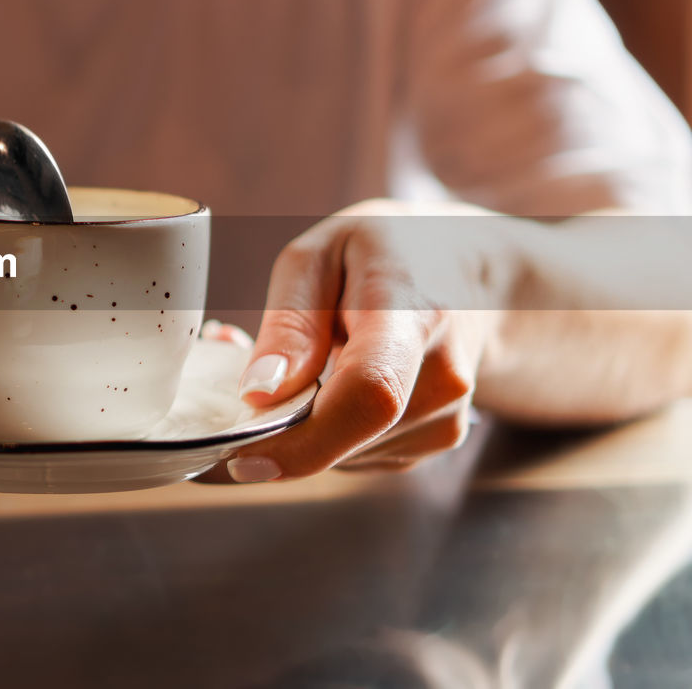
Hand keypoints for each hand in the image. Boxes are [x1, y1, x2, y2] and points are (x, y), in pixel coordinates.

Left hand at [224, 199, 516, 480]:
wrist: (466, 273)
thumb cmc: (387, 254)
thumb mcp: (319, 255)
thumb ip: (289, 323)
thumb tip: (260, 393)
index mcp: (412, 315)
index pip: (370, 394)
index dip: (303, 439)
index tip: (242, 454)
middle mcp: (443, 377)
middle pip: (345, 437)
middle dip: (277, 426)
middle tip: (253, 376)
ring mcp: (445, 418)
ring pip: (340, 454)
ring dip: (300, 425)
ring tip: (308, 361)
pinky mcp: (431, 443)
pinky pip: (353, 454)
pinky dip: (325, 430)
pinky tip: (332, 382)